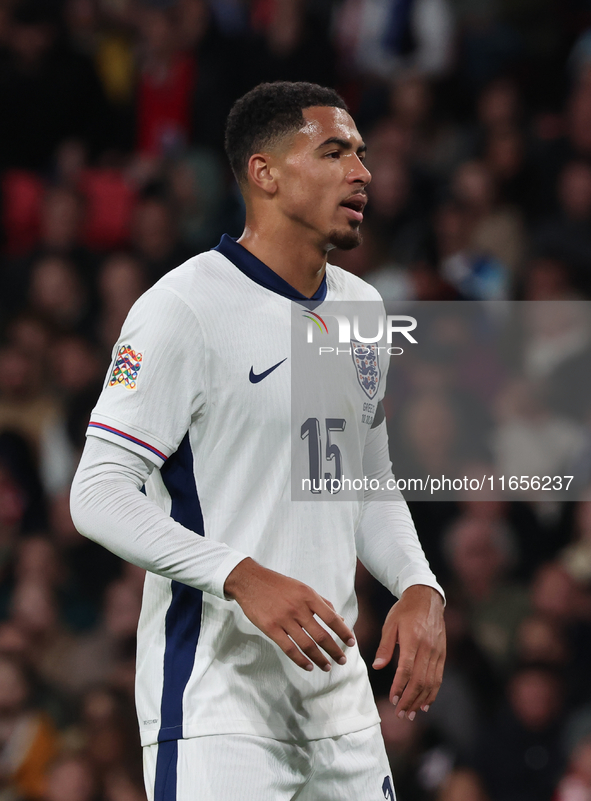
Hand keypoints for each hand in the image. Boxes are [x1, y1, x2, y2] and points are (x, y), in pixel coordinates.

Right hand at [224, 558, 355, 671]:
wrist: (251, 581)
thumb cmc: (279, 585)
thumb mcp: (303, 588)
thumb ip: (322, 603)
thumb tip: (341, 619)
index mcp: (309, 596)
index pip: (332, 618)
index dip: (343, 632)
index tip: (351, 643)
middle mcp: (298, 608)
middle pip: (321, 635)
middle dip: (334, 650)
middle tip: (342, 660)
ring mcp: (284, 619)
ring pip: (307, 645)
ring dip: (319, 659)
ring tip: (327, 667)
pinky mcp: (271, 628)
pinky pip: (289, 649)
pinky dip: (300, 660)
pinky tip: (308, 666)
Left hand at [372, 584, 444, 719]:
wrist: (427, 597)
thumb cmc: (404, 610)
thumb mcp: (390, 624)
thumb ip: (385, 647)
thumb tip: (378, 667)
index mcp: (413, 640)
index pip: (406, 669)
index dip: (399, 687)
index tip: (392, 700)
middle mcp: (428, 648)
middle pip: (420, 680)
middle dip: (410, 700)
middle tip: (401, 714)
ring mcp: (437, 652)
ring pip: (431, 682)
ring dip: (421, 700)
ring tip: (411, 713)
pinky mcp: (442, 653)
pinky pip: (438, 677)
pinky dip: (433, 692)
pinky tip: (425, 703)